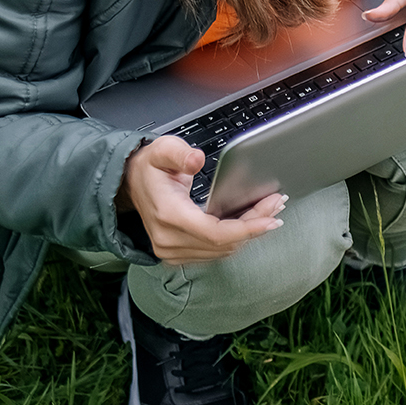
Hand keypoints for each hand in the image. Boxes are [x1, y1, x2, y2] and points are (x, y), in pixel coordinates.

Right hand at [119, 136, 285, 262]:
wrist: (129, 184)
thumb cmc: (149, 168)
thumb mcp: (161, 150)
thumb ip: (178, 153)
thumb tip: (196, 159)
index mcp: (169, 215)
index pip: (215, 233)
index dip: (247, 228)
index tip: (271, 218)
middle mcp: (168, 239)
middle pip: (224, 243)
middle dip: (255, 226)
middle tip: (276, 205)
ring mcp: (171, 250)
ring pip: (222, 251)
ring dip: (248, 234)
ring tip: (268, 211)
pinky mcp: (177, 254)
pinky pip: (213, 252)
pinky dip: (234, 240)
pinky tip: (249, 223)